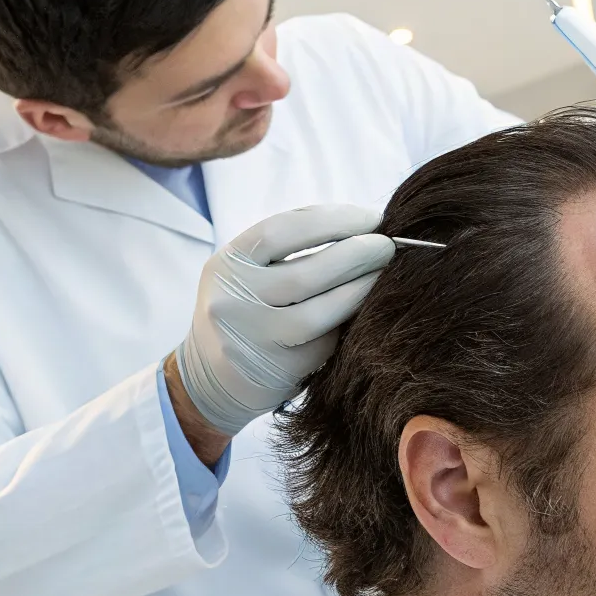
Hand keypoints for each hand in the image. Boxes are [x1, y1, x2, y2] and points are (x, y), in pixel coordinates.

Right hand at [172, 204, 394, 435]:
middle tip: (386, 246)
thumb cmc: (245, 309)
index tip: (370, 218)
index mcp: (227, 265)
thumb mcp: (248, 272)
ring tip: (384, 276)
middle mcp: (232, 301)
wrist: (208, 376)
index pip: (283, 231)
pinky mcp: (274, 371)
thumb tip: (363, 228)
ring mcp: (252, 340)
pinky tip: (358, 314)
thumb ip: (291, 251)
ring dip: (361, 290)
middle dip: (358, 254)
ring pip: (321, 312)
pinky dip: (345, 326)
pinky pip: (323, 344)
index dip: (333, 220)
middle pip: (308, 272)